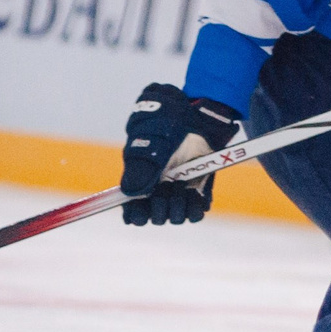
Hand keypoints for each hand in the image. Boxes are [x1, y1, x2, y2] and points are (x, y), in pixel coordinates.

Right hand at [119, 82, 239, 226]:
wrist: (200, 114)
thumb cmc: (170, 121)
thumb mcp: (152, 138)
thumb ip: (141, 165)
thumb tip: (130, 192)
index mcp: (140, 179)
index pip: (134, 213)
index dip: (136, 215)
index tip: (143, 208)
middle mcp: (159, 189)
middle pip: (155, 217)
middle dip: (160, 207)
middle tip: (167, 185)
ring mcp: (180, 191)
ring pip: (176, 217)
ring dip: (177, 206)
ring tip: (181, 184)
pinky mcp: (200, 190)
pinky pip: (196, 212)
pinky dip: (195, 207)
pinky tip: (195, 193)